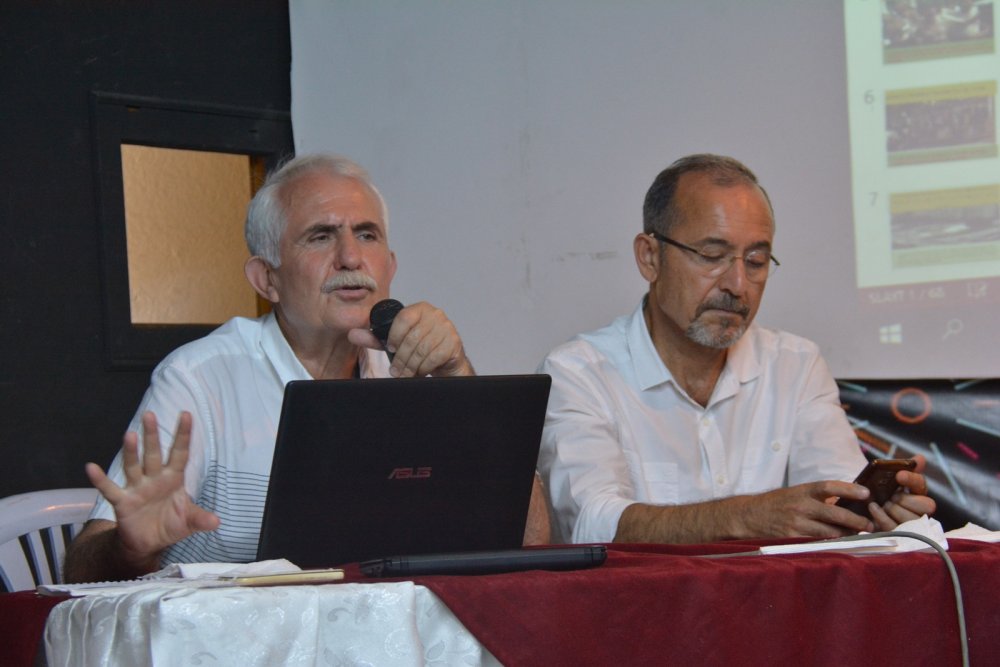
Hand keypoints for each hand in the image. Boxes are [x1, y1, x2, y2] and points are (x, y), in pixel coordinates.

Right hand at [85, 411, 219, 566]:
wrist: (147, 543)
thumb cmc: (169, 525)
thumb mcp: (188, 522)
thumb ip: (200, 519)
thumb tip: (217, 522)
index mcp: (173, 479)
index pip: (179, 453)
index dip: (183, 435)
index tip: (186, 414)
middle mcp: (154, 479)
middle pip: (153, 454)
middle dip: (152, 435)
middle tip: (150, 414)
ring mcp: (137, 488)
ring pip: (133, 466)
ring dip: (131, 452)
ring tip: (129, 435)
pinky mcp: (122, 502)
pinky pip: (110, 489)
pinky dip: (100, 480)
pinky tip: (91, 467)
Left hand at [348, 301, 473, 376]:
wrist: (446, 360)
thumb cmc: (420, 347)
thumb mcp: (396, 342)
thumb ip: (375, 338)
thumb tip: (352, 334)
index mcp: (420, 309)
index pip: (404, 317)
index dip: (395, 335)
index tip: (391, 348)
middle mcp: (435, 314)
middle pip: (412, 337)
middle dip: (401, 358)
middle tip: (396, 371)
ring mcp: (446, 328)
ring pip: (422, 349)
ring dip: (411, 366)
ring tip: (406, 374)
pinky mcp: (454, 342)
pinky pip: (434, 356)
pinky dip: (424, 367)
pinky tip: (420, 371)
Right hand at [738, 480, 874, 538]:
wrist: (748, 516)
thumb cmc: (776, 504)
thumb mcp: (795, 494)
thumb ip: (817, 497)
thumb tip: (847, 501)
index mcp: (802, 491)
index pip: (829, 486)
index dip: (850, 489)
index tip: (867, 493)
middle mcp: (800, 505)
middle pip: (835, 513)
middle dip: (856, 520)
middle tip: (869, 524)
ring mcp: (796, 523)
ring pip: (830, 532)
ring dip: (846, 535)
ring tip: (858, 536)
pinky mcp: (792, 538)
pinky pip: (817, 543)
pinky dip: (830, 544)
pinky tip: (838, 544)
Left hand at [869, 454, 935, 529]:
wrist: (860, 510)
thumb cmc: (878, 493)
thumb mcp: (886, 480)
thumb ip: (903, 469)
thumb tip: (920, 458)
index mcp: (917, 492)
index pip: (922, 484)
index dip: (912, 479)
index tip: (898, 475)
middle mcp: (920, 510)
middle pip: (926, 506)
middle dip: (906, 500)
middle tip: (891, 496)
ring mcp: (912, 525)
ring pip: (912, 519)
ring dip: (894, 509)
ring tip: (881, 504)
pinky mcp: (899, 536)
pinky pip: (895, 528)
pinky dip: (883, 517)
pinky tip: (874, 509)